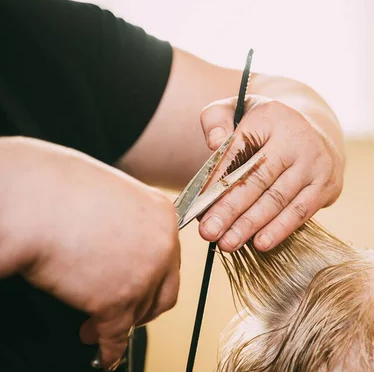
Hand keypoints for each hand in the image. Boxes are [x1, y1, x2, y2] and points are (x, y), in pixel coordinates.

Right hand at [5, 138, 180, 369]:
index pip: (168, 256)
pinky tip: (104, 355)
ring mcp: (144, 274)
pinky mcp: (118, 301)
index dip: (150, 276)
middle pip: (164, 289)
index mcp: (162, 215)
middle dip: (142, 306)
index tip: (139, 285)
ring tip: (92, 329)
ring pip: (139, 312)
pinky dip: (111, 350)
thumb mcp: (110, 197)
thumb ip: (125, 223)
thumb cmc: (59, 190)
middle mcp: (162, 245)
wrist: (35, 201)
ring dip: (118, 325)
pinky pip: (117, 335)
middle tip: (122, 313)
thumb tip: (116, 244)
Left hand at [197, 95, 343, 251]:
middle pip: (259, 178)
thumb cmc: (267, 128)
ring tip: (227, 243)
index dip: (218, 178)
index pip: (239, 150)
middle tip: (208, 232)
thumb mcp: (240, 109)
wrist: (317, 133)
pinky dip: (279, 229)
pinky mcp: (327, 185)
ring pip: (279, 199)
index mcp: (272, 117)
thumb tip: (215, 144)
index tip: (198, 203)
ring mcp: (316, 164)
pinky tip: (260, 244)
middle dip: (231, 208)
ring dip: (251, 225)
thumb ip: (216, 119)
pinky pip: (301, 212)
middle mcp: (298, 139)